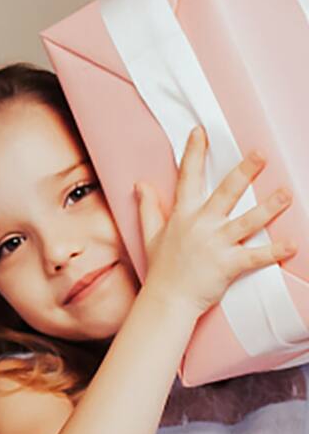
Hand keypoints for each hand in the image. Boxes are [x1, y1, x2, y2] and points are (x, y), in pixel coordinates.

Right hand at [136, 127, 294, 317]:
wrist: (167, 301)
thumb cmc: (162, 268)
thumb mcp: (151, 234)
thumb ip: (148, 207)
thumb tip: (140, 185)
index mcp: (183, 215)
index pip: (188, 178)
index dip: (194, 153)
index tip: (202, 133)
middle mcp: (200, 226)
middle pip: (225, 193)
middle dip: (244, 172)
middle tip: (260, 154)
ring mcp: (215, 245)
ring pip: (247, 221)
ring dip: (269, 207)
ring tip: (287, 193)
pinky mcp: (228, 265)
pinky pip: (255, 256)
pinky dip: (274, 252)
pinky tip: (292, 244)